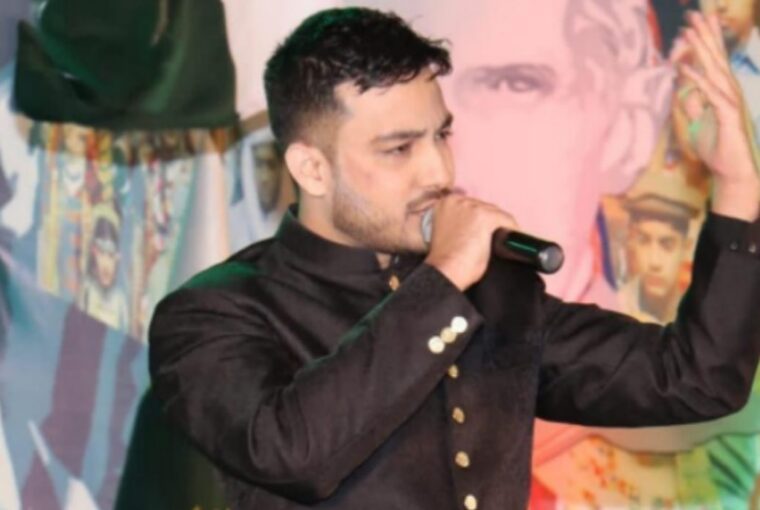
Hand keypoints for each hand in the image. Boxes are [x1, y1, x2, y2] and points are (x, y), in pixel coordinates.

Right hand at [424, 194, 517, 290]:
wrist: (444, 271)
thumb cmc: (444, 261)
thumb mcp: (447, 234)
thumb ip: (461, 225)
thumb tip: (481, 230)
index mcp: (446, 204)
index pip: (472, 206)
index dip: (481, 220)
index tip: (488, 230)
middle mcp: (458, 201)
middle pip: (484, 207)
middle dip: (492, 222)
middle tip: (499, 237)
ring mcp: (472, 208)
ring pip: (496, 212)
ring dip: (502, 226)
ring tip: (507, 240)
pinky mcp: (485, 217)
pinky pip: (506, 220)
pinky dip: (512, 229)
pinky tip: (513, 240)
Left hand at [670, 11, 759, 220]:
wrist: (731, 172)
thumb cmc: (716, 147)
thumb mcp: (696, 122)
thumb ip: (691, 104)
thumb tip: (683, 88)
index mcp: (722, 91)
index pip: (713, 61)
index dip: (705, 41)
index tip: (694, 22)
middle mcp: (729, 92)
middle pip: (716, 58)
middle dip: (705, 36)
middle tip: (695, 14)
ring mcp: (730, 102)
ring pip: (716, 71)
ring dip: (702, 52)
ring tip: (690, 32)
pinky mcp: (728, 116)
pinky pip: (712, 95)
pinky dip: (700, 81)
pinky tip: (688, 69)